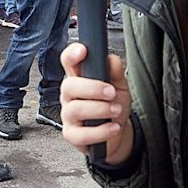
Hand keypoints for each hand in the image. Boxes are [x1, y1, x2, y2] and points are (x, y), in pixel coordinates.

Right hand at [58, 41, 132, 164]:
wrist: (116, 132)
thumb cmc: (113, 105)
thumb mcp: (119, 86)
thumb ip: (116, 73)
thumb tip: (112, 59)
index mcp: (79, 78)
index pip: (68, 61)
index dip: (72, 54)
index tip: (83, 51)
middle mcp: (69, 96)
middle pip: (68, 86)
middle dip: (92, 88)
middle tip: (111, 92)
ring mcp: (68, 116)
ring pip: (75, 109)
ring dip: (99, 109)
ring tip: (116, 110)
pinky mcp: (72, 135)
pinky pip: (82, 134)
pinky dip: (101, 131)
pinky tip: (113, 127)